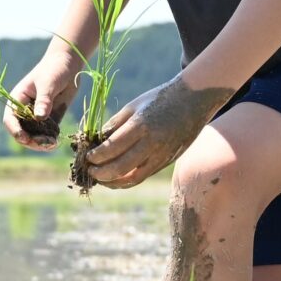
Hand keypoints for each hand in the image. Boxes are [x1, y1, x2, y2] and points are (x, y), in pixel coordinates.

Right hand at [3, 52, 79, 148]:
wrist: (69, 64)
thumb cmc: (54, 69)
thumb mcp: (48, 83)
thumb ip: (44, 100)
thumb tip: (39, 118)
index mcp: (18, 99)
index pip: (10, 119)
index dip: (15, 130)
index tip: (25, 138)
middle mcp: (25, 109)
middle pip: (21, 132)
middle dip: (30, 141)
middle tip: (45, 143)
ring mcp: (37, 115)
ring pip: (34, 136)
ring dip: (40, 143)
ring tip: (53, 143)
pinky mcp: (50, 118)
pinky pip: (47, 134)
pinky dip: (50, 140)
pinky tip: (57, 141)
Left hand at [84, 75, 233, 189]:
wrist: (193, 100)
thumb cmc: (159, 99)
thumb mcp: (133, 105)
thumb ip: (114, 125)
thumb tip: (96, 142)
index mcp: (141, 125)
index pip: (112, 148)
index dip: (96, 156)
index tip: (87, 157)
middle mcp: (152, 142)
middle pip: (120, 167)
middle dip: (101, 173)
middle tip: (90, 171)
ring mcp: (162, 154)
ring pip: (133, 178)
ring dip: (113, 182)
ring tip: (101, 179)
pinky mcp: (167, 160)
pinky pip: (144, 176)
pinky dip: (127, 181)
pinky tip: (116, 179)